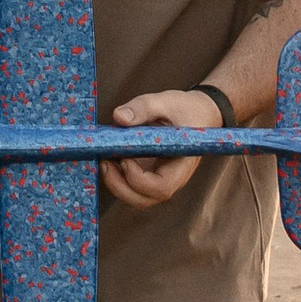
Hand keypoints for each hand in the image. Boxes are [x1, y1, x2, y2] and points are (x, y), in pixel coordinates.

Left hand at [102, 90, 223, 209]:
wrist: (196, 113)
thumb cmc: (186, 110)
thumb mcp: (167, 102)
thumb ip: (143, 107)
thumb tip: (119, 117)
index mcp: (182, 165)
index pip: (162, 188)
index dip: (139, 179)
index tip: (126, 157)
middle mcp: (171, 177)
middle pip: (144, 199)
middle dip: (120, 187)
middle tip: (104, 163)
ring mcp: (158, 178)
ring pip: (135, 196)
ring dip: (115, 184)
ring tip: (103, 159)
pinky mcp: (148, 173)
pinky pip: (131, 186)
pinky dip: (116, 177)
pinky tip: (108, 157)